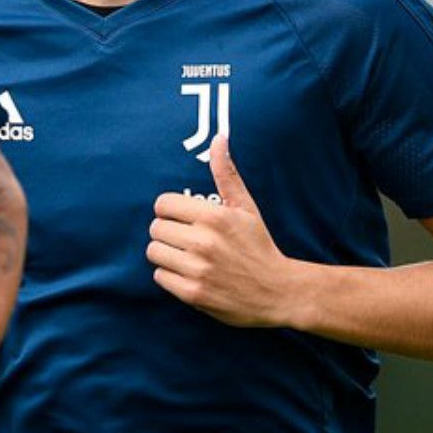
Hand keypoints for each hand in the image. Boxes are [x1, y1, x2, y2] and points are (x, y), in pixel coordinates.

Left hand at [147, 136, 300, 327]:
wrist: (278, 291)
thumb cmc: (258, 245)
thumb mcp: (246, 208)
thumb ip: (226, 174)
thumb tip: (218, 139)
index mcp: (214, 217)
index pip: (162, 204)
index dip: (170, 210)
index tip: (183, 217)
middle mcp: (203, 242)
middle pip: (155, 228)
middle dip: (168, 232)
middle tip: (186, 238)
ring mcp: (197, 269)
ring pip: (154, 252)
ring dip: (166, 253)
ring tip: (186, 255)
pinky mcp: (193, 293)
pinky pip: (160, 276)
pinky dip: (171, 275)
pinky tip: (190, 273)